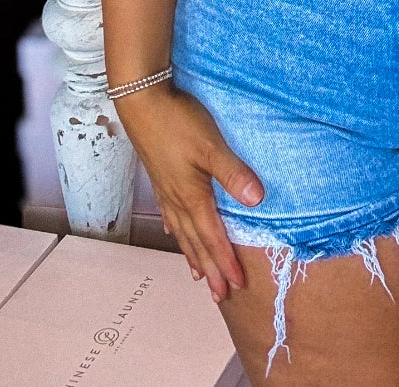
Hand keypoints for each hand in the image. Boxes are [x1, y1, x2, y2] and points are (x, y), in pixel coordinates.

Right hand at [116, 84, 261, 302]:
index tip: (237, 285)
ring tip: (198, 276)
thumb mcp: (211, 146)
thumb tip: (257, 200)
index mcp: (192, 196)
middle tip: (220, 295)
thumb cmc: (178, 122)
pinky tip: (175, 233)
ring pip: (182, 232)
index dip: (225, 261)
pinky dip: (177, 230)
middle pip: (196, 242)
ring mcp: (166, 189)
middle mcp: (177, 199)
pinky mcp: (160, 177)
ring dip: (192, 255)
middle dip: (210, 268)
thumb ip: (233, 173)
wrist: (142, 102)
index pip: (212, 236)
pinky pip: (170, 214)